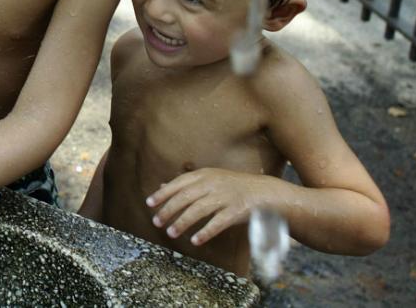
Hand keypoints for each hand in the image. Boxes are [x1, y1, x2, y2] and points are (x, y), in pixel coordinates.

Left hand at [146, 168, 272, 246]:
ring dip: (182, 222)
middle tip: (156, 222)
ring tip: (171, 233)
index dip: (163, 194)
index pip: (179, 183)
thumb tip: (162, 186)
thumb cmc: (234, 186)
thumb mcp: (210, 179)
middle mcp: (213, 184)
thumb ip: (187, 183)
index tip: (149, 204)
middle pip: (185, 197)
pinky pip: (218, 223)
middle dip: (169, 210)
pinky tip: (195, 241)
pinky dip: (205, 232)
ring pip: (198, 210)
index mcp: (205, 175)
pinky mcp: (237, 211)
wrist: (266, 192)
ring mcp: (226, 197)